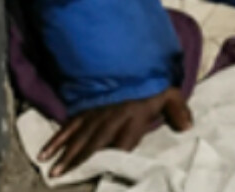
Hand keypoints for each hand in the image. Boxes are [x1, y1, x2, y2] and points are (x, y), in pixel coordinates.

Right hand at [41, 88, 191, 172]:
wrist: (132, 57)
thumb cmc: (151, 82)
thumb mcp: (168, 94)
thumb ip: (178, 111)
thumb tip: (189, 127)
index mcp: (131, 119)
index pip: (122, 144)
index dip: (113, 158)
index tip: (103, 172)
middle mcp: (110, 118)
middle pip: (92, 143)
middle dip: (77, 161)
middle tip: (59, 177)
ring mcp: (95, 113)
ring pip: (77, 137)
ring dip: (64, 154)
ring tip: (51, 171)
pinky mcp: (85, 107)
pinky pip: (69, 125)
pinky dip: (56, 138)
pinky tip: (45, 152)